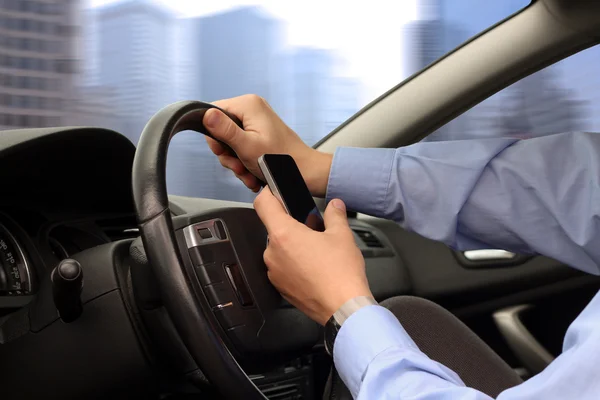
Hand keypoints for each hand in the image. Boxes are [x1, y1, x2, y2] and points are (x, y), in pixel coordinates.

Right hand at [203, 94, 332, 196]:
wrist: (305, 172)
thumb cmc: (282, 160)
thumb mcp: (247, 146)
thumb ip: (225, 131)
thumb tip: (205, 115)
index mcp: (248, 105)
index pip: (213, 112)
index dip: (213, 135)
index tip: (223, 151)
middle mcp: (252, 109)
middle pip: (221, 130)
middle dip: (227, 154)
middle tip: (239, 165)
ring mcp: (256, 122)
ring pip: (230, 143)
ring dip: (236, 162)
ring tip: (248, 172)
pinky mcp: (260, 134)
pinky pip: (241, 147)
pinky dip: (244, 162)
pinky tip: (252, 173)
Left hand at [254, 188, 371, 324]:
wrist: (344, 309)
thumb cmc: (341, 273)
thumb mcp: (342, 235)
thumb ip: (335, 215)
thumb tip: (334, 206)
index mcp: (284, 235)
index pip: (263, 204)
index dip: (268, 194)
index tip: (275, 192)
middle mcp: (273, 253)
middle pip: (274, 228)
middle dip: (292, 226)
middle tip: (313, 228)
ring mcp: (275, 272)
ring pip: (279, 249)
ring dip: (293, 246)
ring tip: (317, 252)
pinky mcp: (280, 288)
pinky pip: (282, 268)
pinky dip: (294, 264)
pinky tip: (313, 268)